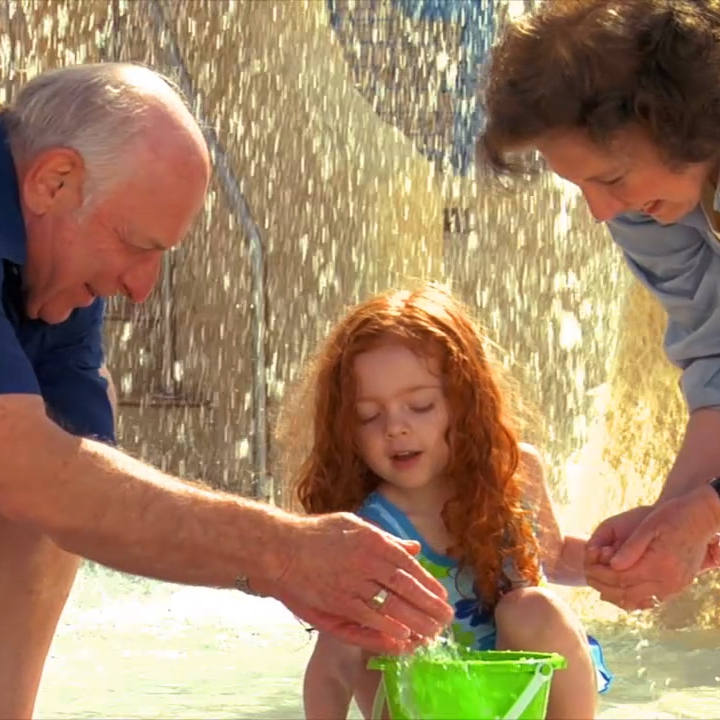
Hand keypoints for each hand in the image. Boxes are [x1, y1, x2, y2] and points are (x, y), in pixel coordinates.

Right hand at [265, 512, 452, 651]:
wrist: (281, 549)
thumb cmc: (317, 534)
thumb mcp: (354, 525)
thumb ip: (387, 538)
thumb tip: (413, 546)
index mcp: (373, 541)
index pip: (409, 565)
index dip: (428, 583)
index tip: (442, 596)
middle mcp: (367, 562)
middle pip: (406, 588)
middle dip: (429, 605)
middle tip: (447, 618)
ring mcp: (353, 585)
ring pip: (392, 606)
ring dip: (415, 621)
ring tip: (432, 632)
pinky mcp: (338, 603)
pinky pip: (369, 619)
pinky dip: (388, 630)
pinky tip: (403, 638)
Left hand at [584, 487, 719, 609]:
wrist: (701, 518)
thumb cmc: (672, 516)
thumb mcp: (649, 526)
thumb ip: (630, 548)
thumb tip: (611, 565)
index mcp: (659, 566)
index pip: (621, 579)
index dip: (600, 575)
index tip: (586, 568)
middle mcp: (669, 581)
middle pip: (628, 593)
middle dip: (604, 587)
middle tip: (588, 577)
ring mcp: (676, 587)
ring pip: (640, 601)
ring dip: (617, 595)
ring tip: (599, 585)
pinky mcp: (679, 586)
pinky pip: (652, 600)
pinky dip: (634, 599)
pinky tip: (620, 591)